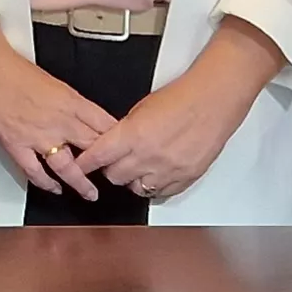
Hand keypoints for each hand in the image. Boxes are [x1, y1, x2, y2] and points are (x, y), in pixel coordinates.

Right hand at [0, 29, 121, 200]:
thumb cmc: (15, 70)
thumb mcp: (55, 83)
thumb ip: (71, 104)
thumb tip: (84, 119)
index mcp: (72, 102)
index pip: (105, 126)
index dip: (118, 142)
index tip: (123, 152)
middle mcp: (59, 121)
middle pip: (92, 148)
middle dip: (105, 165)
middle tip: (112, 175)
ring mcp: (38, 136)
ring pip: (68, 167)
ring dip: (81, 183)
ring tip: (90, 194)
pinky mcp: (16, 145)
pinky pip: (35, 171)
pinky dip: (46, 183)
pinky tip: (54, 188)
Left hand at [67, 70, 258, 202]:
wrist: (214, 100)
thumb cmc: (182, 97)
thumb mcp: (141, 109)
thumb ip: (124, 131)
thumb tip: (112, 145)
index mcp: (133, 135)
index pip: (98, 157)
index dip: (84, 163)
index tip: (77, 166)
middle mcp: (149, 156)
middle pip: (114, 177)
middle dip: (110, 170)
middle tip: (114, 162)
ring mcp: (168, 170)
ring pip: (136, 189)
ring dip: (132, 180)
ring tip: (138, 167)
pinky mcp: (185, 178)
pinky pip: (161, 193)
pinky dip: (154, 186)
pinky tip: (156, 174)